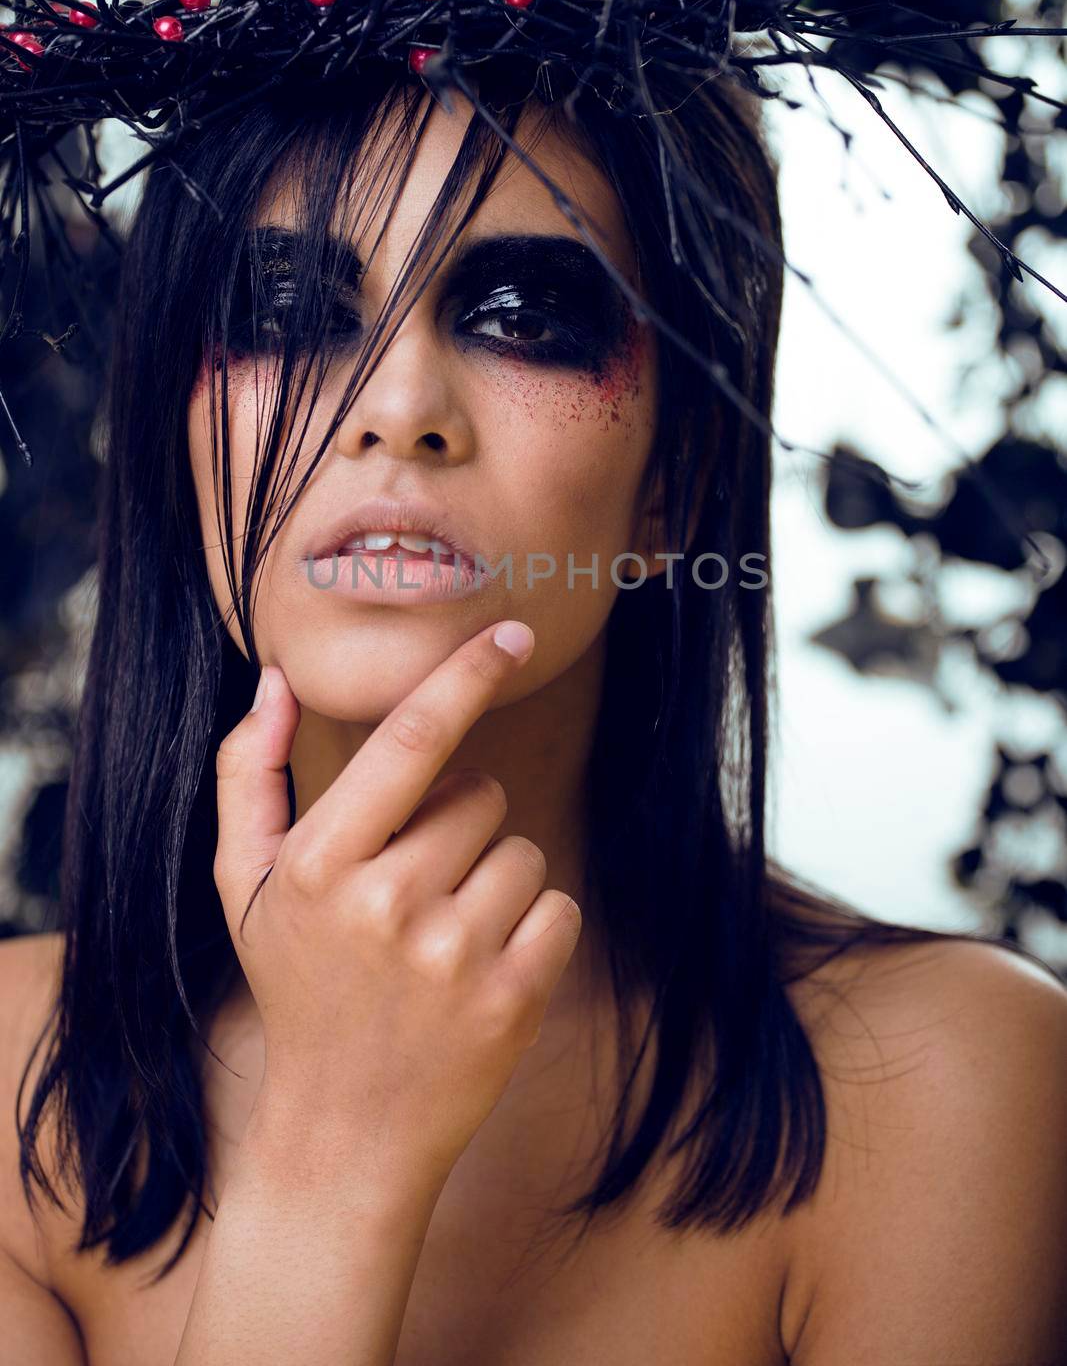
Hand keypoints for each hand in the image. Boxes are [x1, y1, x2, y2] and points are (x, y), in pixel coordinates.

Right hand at [212, 621, 581, 1191]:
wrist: (344, 1132)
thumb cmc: (299, 986)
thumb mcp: (245, 883)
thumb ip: (251, 773)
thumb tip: (276, 678)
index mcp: (320, 860)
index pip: (414, 738)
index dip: (467, 673)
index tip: (510, 632)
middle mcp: (386, 901)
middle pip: (482, 794)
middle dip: (460, 826)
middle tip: (413, 893)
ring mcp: (453, 954)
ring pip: (522, 851)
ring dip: (494, 881)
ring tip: (441, 941)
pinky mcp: (512, 999)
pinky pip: (559, 907)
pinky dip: (533, 930)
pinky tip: (481, 973)